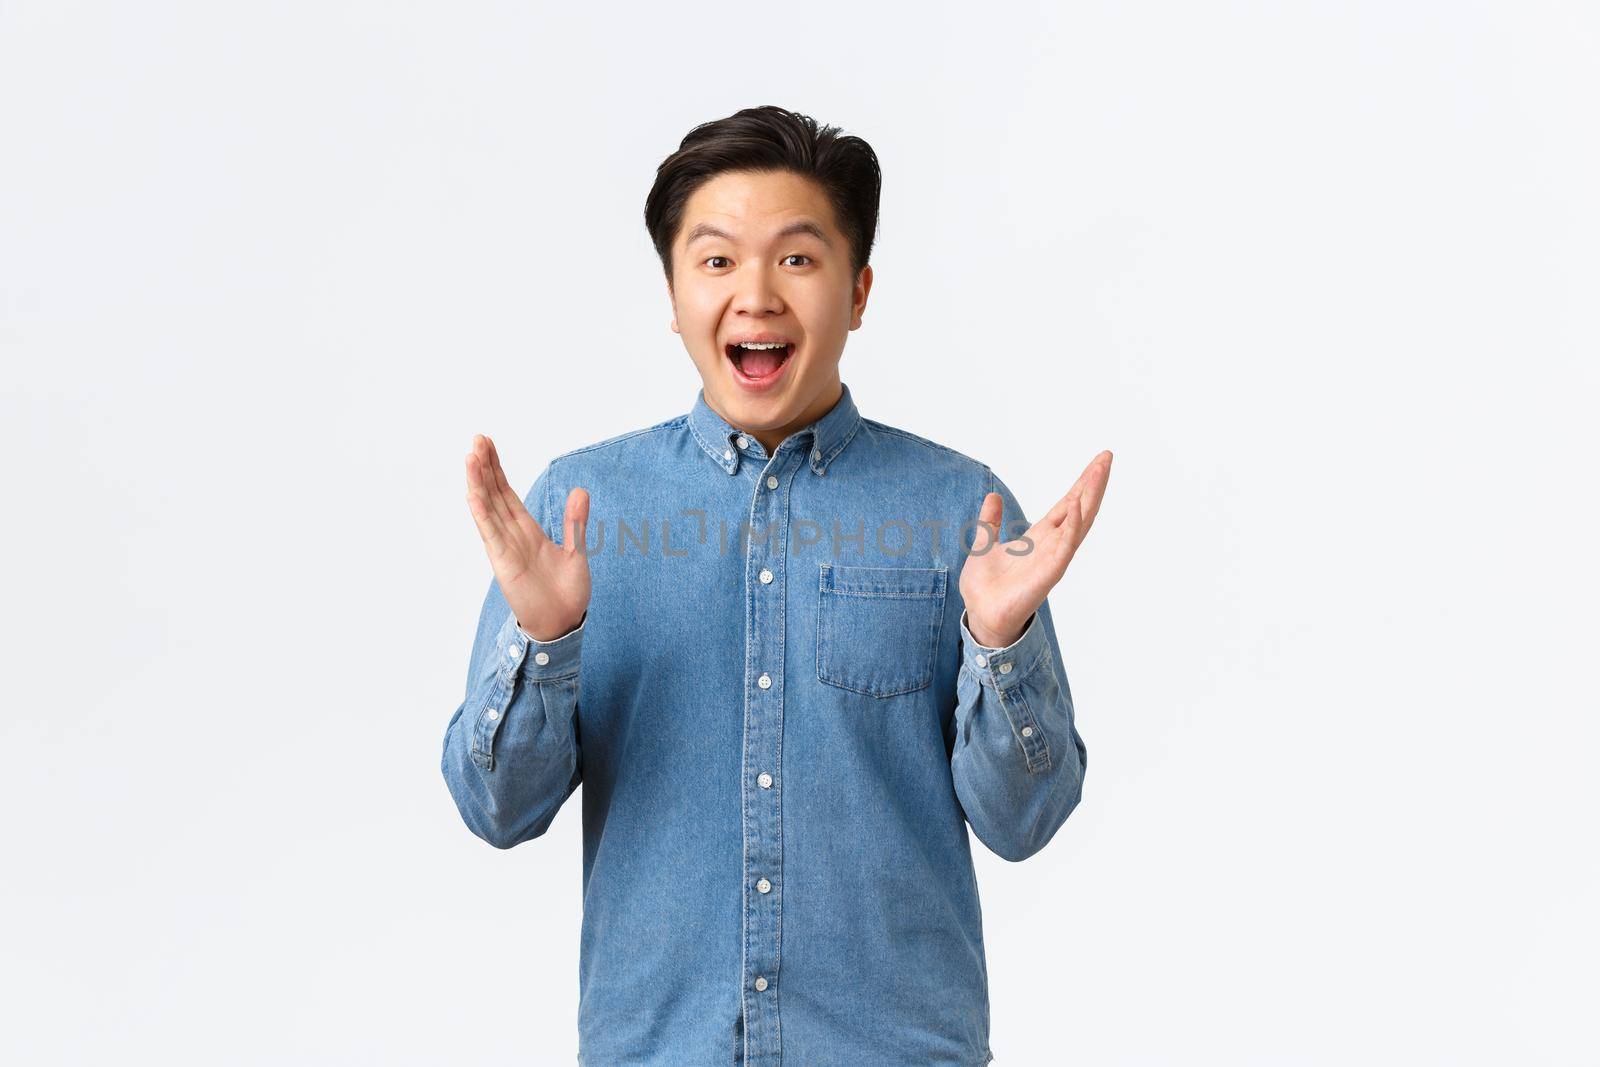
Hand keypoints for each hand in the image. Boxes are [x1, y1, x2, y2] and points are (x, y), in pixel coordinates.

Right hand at [465, 434, 590, 641]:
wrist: (564, 623)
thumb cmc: (567, 592)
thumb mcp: (576, 550)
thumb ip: (576, 522)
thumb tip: (581, 491)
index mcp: (527, 530)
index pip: (507, 493)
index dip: (497, 470)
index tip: (487, 445)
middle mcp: (512, 535)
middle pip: (494, 495)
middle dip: (485, 468)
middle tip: (476, 439)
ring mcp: (505, 548)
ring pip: (488, 509)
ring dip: (478, 483)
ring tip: (470, 457)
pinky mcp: (504, 563)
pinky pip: (491, 534)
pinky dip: (482, 514)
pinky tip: (472, 494)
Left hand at [959, 451, 1112, 647]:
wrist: (980, 615)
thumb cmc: (985, 588)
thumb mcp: (983, 544)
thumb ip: (990, 522)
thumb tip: (993, 497)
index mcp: (1040, 537)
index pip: (1066, 504)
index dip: (1081, 483)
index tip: (1097, 462)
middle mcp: (1052, 545)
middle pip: (1079, 508)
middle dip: (1093, 483)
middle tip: (1108, 457)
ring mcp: (1054, 558)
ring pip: (1078, 523)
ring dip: (1090, 497)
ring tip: (1100, 471)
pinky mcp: (1049, 574)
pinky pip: (1065, 546)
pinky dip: (1072, 526)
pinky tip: (1076, 506)